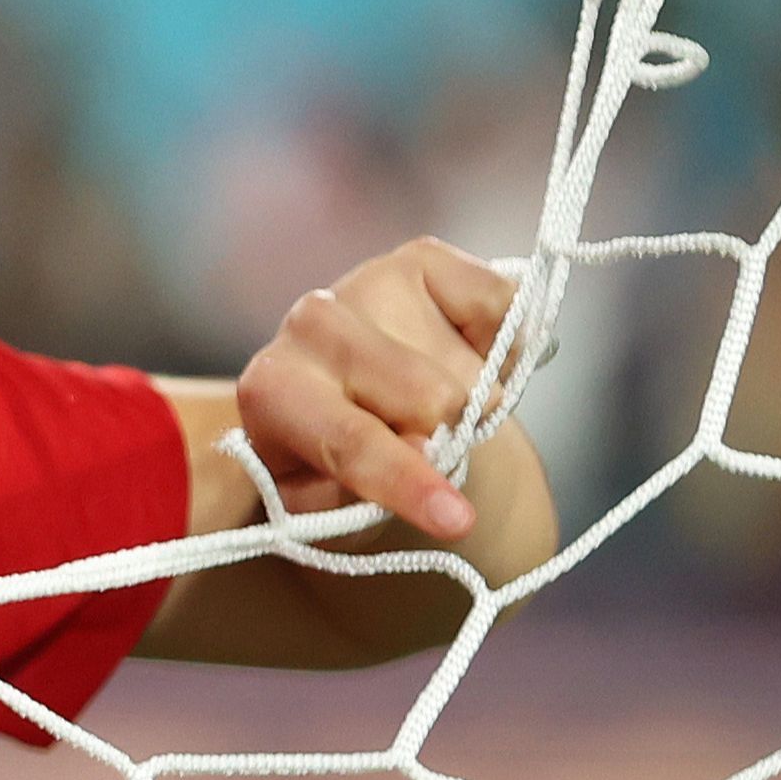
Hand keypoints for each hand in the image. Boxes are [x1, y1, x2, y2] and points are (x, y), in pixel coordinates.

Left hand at [233, 236, 520, 543]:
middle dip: (454, 436)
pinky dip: (508, 344)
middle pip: (428, 397)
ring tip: (446, 410)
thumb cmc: (336, 475)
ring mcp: (365, 282)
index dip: (408, 482)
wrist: (354, 417)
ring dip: (480, 401)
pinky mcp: (419, 258)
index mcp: (272, 392)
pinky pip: (503, 305)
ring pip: (472, 367)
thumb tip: (430, 450)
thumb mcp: (338, 510)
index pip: (351, 441)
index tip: (458, 521)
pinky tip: (472, 359)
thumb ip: (371, 491)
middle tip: (441, 448)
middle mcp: (307, 324)